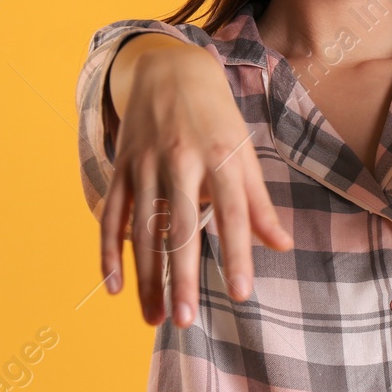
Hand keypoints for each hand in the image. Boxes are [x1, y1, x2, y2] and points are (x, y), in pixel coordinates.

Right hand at [102, 43, 292, 327]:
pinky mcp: (121, 167)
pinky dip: (109, 253)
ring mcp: (145, 164)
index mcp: (220, 157)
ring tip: (155, 318)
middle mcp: (181, 161)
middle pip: (179, 228)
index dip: (236, 254)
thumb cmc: (217, 118)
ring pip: (142, 230)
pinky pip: (112, 216)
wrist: (170, 69)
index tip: (240, 293)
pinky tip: (115, 288)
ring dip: (146, 277)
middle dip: (181, 276)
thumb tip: (281, 246)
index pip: (231, 214)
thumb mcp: (244, 152)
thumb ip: (259, 203)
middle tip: (184, 322)